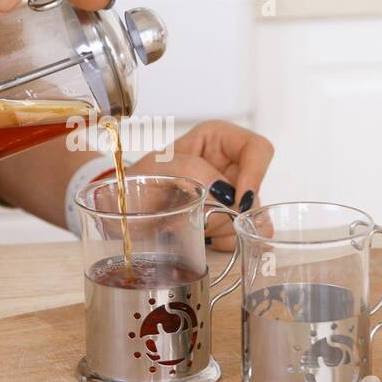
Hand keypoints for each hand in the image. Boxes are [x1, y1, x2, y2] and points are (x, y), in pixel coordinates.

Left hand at [128, 120, 273, 250]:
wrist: (123, 213)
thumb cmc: (136, 182)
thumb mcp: (156, 168)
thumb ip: (191, 171)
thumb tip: (224, 190)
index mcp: (218, 139)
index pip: (258, 150)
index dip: (256, 175)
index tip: (238, 200)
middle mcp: (230, 166)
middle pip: (255, 190)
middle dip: (229, 211)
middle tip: (200, 218)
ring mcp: (232, 196)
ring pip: (251, 216)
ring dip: (222, 228)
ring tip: (192, 226)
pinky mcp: (230, 222)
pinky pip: (242, 235)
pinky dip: (223, 242)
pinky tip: (202, 238)